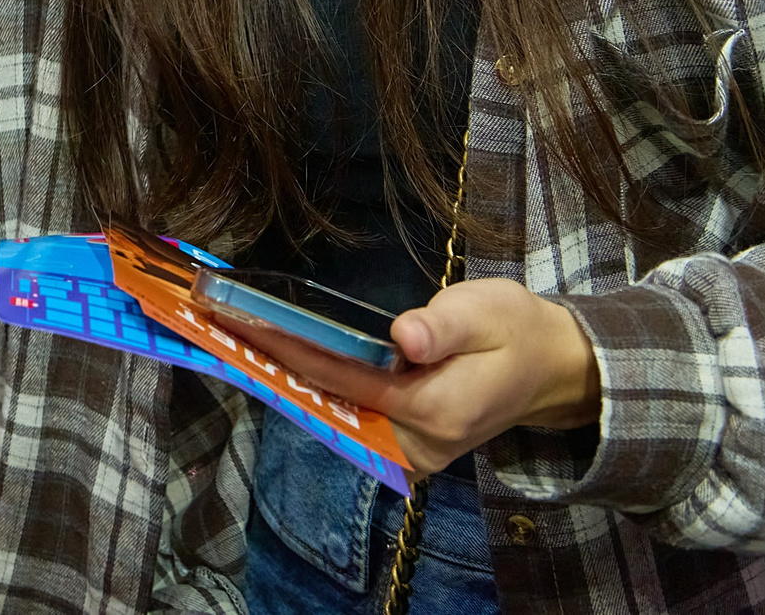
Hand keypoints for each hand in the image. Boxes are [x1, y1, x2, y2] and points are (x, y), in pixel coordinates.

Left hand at [231, 278, 601, 474]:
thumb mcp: (488, 312)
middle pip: (330, 399)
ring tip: (232, 332)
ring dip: (286, 373)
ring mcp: (410, 453)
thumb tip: (407, 337)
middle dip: (275, 361)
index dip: (290, 346)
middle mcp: (417, 445)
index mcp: (437, 411)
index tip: (241, 320)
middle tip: (218, 322)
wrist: (547, 369)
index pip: (345, 376)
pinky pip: (348, 412)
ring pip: (333, 409)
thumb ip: (444, 327)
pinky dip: (314, 383)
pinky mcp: (404, 448)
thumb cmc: (514, 331)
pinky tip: (275, 353)